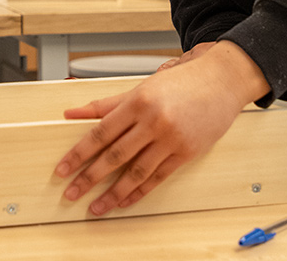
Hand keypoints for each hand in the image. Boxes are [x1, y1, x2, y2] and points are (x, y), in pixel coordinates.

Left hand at [52, 40, 269, 215]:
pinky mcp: (187, 152)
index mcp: (138, 102)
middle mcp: (154, 121)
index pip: (100, 133)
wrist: (222, 80)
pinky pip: (158, 177)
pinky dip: (139, 192)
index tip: (63, 168)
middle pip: (115, 155)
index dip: (79, 153)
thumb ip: (105, 104)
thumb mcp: (141, 88)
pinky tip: (125, 200)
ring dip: (113, 193)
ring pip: (136, 172)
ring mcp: (171, 139)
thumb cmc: (182, 82)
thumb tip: (72, 113)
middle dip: (90, 177)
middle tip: (71, 193)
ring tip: (97, 206)